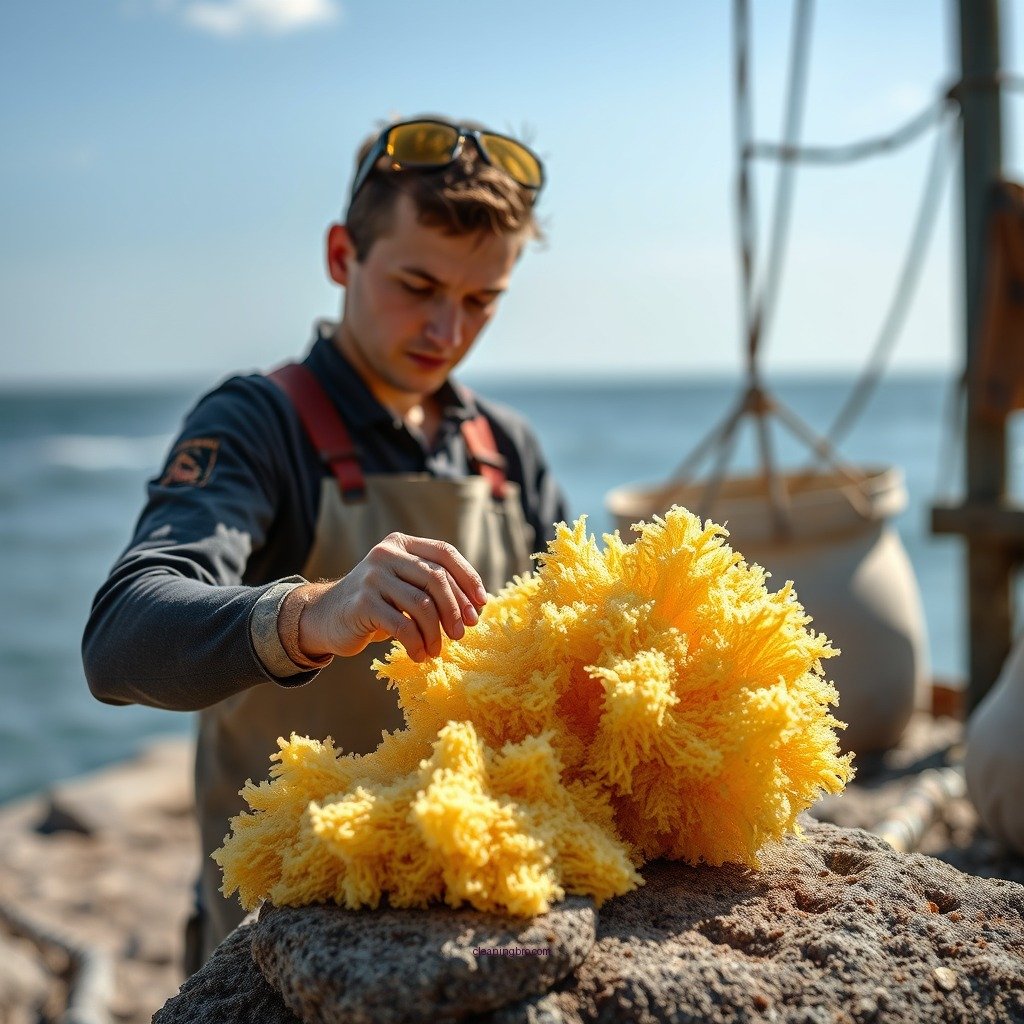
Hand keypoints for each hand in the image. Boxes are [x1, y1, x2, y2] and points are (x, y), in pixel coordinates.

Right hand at [293, 533, 487, 662]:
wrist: (326, 617)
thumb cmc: (377, 605)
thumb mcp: (405, 587)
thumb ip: (433, 587)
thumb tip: (477, 604)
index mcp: (401, 544)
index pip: (444, 553)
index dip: (468, 578)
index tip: (481, 604)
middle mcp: (386, 554)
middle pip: (436, 578)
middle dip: (456, 609)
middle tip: (462, 633)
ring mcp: (372, 576)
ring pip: (422, 605)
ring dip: (436, 633)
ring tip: (437, 650)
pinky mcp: (362, 603)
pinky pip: (403, 626)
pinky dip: (417, 644)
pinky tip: (420, 656)